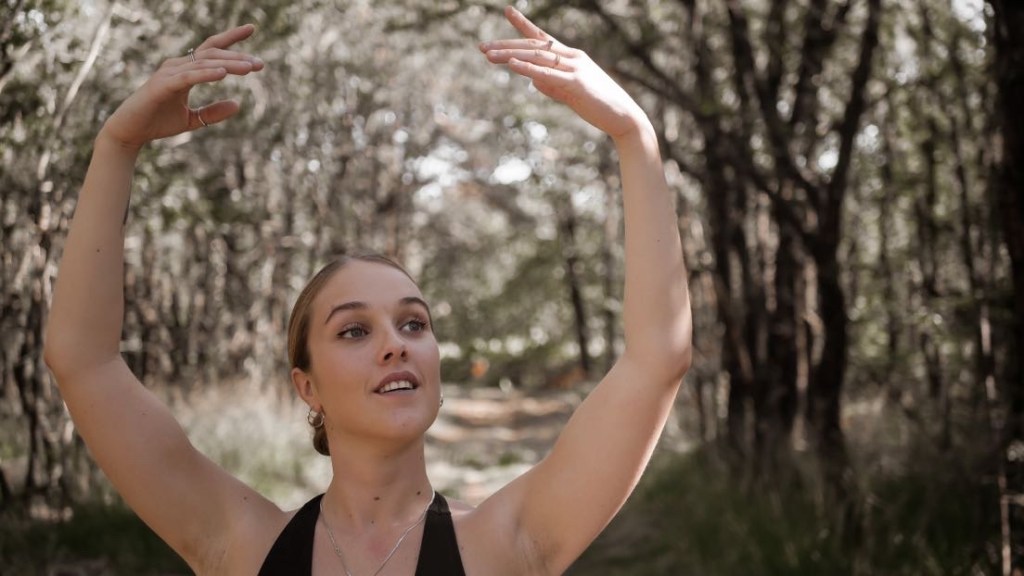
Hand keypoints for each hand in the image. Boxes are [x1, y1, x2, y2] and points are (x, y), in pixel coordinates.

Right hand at [100, 25, 263, 149]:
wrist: (131, 132)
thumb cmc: (158, 122)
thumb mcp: (193, 119)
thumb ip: (213, 112)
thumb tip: (238, 105)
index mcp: (185, 70)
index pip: (211, 49)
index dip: (231, 38)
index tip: (252, 29)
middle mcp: (177, 66)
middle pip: (212, 54)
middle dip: (237, 57)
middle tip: (260, 64)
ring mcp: (168, 73)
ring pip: (203, 63)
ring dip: (228, 65)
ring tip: (249, 68)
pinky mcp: (162, 85)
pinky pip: (188, 77)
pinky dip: (206, 74)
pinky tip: (223, 74)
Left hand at [479, 6, 650, 142]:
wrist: (623, 118)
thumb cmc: (598, 106)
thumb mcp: (570, 93)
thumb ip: (552, 86)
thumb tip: (533, 81)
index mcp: (571, 56)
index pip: (542, 37)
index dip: (523, 24)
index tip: (506, 10)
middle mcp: (572, 57)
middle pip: (533, 46)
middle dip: (506, 45)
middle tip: (482, 47)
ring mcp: (574, 68)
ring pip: (537, 57)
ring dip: (510, 55)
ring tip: (488, 55)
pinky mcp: (576, 84)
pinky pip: (548, 74)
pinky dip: (528, 68)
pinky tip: (512, 64)